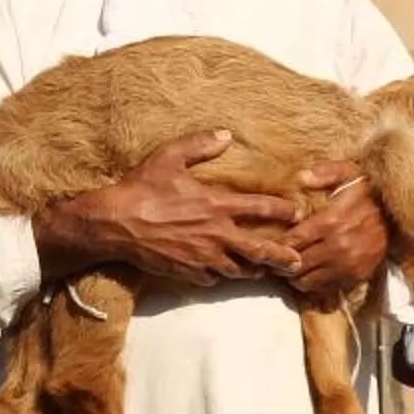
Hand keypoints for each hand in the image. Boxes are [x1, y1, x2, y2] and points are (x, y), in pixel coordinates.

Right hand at [36, 130, 305, 286]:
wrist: (115, 224)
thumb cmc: (142, 188)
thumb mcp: (170, 156)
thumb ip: (200, 145)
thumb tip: (225, 134)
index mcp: (216, 204)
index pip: (260, 208)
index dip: (283, 210)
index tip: (297, 212)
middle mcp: (216, 234)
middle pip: (260, 250)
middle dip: (283, 256)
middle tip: (298, 260)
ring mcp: (204, 258)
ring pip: (240, 270)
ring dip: (256, 269)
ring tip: (268, 270)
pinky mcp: (189, 274)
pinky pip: (214, 279)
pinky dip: (224, 276)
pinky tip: (226, 272)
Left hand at [282, 161, 387, 297]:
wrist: (399, 216)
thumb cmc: (369, 192)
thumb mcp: (349, 173)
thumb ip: (324, 172)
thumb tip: (301, 177)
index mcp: (331, 221)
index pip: (293, 241)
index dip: (279, 245)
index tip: (273, 243)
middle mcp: (338, 246)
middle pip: (297, 264)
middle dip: (283, 263)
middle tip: (277, 259)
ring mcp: (348, 264)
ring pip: (308, 280)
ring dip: (296, 276)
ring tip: (292, 267)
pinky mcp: (357, 276)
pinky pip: (326, 288)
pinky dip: (314, 283)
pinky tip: (311, 272)